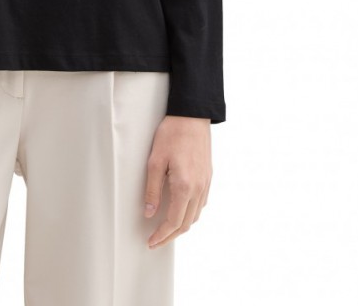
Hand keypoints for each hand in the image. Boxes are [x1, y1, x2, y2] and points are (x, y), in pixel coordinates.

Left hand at [143, 114, 211, 247]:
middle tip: (156, 241)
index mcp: (184, 186)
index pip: (173, 221)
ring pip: (195, 215)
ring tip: (166, 229)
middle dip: (170, 236)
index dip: (161, 235)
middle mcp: (198, 189)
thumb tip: (149, 213)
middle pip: (186, 224)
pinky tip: (181, 210)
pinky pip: (201, 203)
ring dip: (181, 226)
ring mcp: (206, 183)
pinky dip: (191, 213)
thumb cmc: (172, 134)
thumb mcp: (155, 161)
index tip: (151, 242)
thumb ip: (152, 189)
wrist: (192, 116)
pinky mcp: (208, 177)